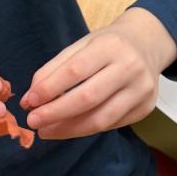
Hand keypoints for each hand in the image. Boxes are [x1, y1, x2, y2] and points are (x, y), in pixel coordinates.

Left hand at [20, 9, 176, 139]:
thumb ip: (54, 70)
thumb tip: (29, 99)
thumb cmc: (107, 45)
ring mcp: (142, 90)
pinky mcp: (146, 109)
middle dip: (56, 113)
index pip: (76, 70)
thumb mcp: (81, 46)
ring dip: (68, 129)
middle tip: (33, 121)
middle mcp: (130, 67)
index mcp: (111, 45)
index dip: (50, 88)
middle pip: (88, 98)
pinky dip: (85, 129)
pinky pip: (111, 125)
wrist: (147, 44)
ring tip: (46, 131)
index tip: (29, 101)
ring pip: (101, 119)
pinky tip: (69, 128)